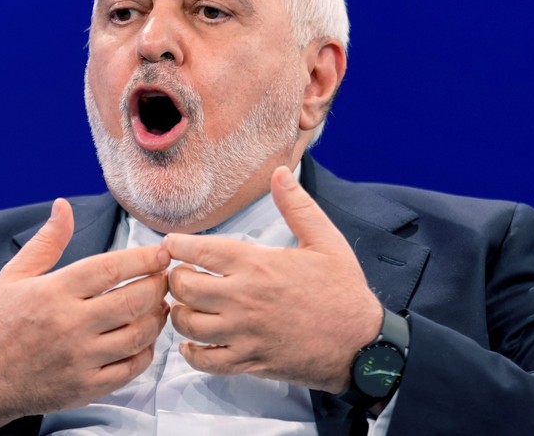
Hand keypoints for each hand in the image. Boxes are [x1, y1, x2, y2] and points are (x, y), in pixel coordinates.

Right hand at [0, 198, 170, 434]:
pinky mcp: (85, 387)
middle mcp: (70, 325)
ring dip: (157, 317)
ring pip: (139, 335)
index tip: (161, 251)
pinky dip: (146, 351)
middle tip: (165, 277)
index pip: (112, 268)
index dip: (145, 257)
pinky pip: (131, 368)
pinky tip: (144, 338)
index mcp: (54, 292)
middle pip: (134, 300)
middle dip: (158, 284)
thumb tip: (63, 206)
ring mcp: (80, 359)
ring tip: (159, 304)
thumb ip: (47, 241)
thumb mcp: (14, 276)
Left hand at [164, 166, 381, 392]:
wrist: (362, 345)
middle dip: (175, 279)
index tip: (171, 244)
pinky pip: (205, 361)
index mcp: (258, 265)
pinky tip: (193, 343)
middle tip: (180, 275)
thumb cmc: (344, 291)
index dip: (177, 246)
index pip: (199, 252)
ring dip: (179, 314)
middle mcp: (243, 299)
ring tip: (186, 306)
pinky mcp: (249, 361)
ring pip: (187, 325)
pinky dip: (191, 353)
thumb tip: (279, 172)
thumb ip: (297, 206)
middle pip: (184, 288)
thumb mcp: (325, 241)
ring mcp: (244, 333)